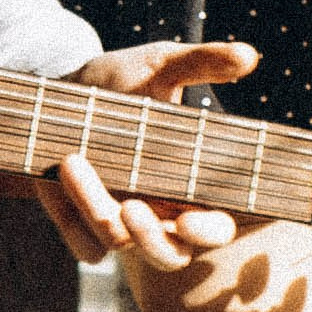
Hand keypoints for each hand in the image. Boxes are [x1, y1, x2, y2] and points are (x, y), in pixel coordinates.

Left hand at [36, 37, 259, 271]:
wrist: (63, 90)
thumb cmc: (123, 80)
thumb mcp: (162, 65)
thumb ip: (203, 62)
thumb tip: (249, 55)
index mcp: (193, 183)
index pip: (216, 226)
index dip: (207, 231)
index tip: (187, 219)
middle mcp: (163, 212)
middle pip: (170, 255)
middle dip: (151, 241)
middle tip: (130, 209)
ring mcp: (124, 224)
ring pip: (120, 241)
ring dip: (96, 205)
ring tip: (74, 161)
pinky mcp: (87, 230)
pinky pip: (88, 248)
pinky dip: (75, 220)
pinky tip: (62, 176)